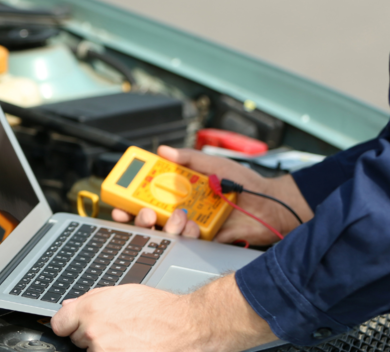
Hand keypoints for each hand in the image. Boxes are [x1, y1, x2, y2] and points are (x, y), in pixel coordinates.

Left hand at [51, 274, 276, 351]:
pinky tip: (133, 347)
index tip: (75, 327)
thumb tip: (70, 307)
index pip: (59, 324)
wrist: (187, 327)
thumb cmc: (160, 310)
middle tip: (116, 330)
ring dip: (105, 348)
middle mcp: (93, 333)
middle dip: (91, 335)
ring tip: (128, 340)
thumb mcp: (123, 293)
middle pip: (77, 339)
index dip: (69, 324)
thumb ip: (92, 300)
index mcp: (91, 309)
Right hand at [111, 146, 311, 245]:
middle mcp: (182, 207)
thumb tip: (164, 150)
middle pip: (149, 216)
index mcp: (181, 189)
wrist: (270, 206)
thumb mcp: (214, 164)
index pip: (149, 193)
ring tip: (177, 216)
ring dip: (164, 225)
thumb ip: (189, 158)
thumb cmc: (244, 182)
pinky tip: (192, 226)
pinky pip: (185, 241)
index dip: (131, 197)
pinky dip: (185, 233)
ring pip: (164, 231)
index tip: (119, 197)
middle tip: (142, 212)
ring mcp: (191, 225)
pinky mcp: (203, 240)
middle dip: (138, 216)